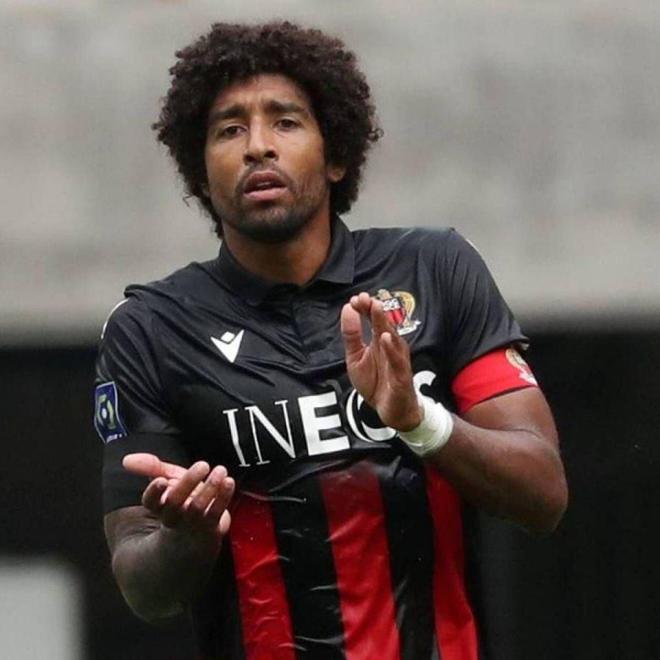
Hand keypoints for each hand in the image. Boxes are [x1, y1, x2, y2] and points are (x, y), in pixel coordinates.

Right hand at [123, 453, 234, 547]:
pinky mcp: (211, 529)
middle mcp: (173, 519)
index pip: (151, 501)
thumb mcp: (166, 484)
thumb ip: (151, 468)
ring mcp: (192, 526)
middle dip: (188, 483)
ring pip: (197, 509)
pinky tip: (229, 482)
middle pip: (175, 503)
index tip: (161, 480)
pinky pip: (217, 513)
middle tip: (203, 464)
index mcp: (158, 508)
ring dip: (210, 487)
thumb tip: (126, 460)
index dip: (154, 492)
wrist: (192, 543)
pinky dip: (223, 497)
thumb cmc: (179, 505)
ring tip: (220, 469)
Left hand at [340, 292, 421, 430]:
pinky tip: (386, 338)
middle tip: (364, 297)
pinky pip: (398, 362)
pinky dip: (392, 350)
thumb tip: (348, 309)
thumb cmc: (376, 382)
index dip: (365, 307)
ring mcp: (397, 360)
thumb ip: (352, 336)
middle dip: (374, 309)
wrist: (391, 411)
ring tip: (376, 308)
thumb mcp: (355, 358)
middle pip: (384, 323)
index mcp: (379, 340)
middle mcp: (391, 346)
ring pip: (393, 338)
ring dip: (385, 323)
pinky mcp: (401, 377)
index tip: (355, 298)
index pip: (373, 318)